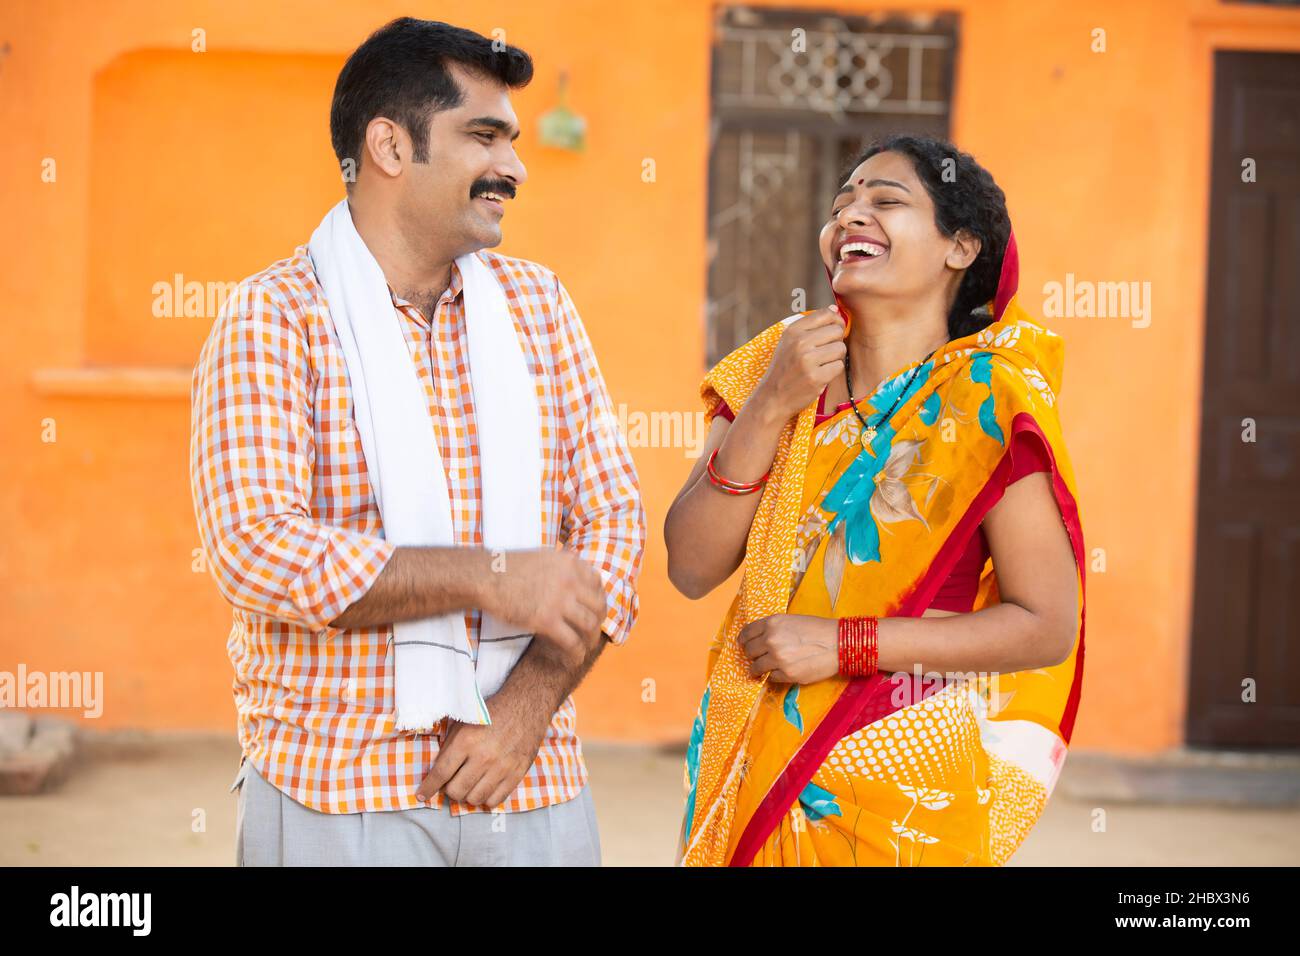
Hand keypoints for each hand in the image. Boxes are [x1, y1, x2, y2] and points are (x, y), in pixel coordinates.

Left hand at [414, 690, 549, 807]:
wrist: (525, 705)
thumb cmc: (491, 713)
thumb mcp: (464, 723)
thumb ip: (449, 747)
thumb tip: (436, 773)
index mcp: (466, 741)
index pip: (440, 773)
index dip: (428, 788)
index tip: (422, 795)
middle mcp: (483, 757)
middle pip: (456, 791)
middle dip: (450, 789)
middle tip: (453, 781)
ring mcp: (502, 767)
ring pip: (475, 799)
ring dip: (468, 794)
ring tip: (471, 783)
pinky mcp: (517, 773)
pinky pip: (495, 800)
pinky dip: (486, 798)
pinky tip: (485, 787)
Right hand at [485, 549, 604, 665]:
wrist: (484, 577)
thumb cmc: (507, 568)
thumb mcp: (542, 558)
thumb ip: (561, 568)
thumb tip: (573, 578)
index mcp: (570, 562)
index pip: (597, 583)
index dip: (598, 598)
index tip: (592, 610)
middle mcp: (570, 580)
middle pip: (598, 605)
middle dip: (598, 621)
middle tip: (592, 632)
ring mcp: (560, 600)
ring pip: (589, 625)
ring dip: (590, 640)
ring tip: (584, 648)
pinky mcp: (547, 620)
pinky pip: (572, 642)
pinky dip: (576, 654)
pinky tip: (573, 660)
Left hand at [739, 613, 838, 683]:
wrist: (838, 643)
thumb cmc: (817, 629)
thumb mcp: (791, 620)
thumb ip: (773, 628)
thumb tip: (759, 639)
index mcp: (772, 623)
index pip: (746, 633)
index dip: (744, 640)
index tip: (744, 644)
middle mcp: (771, 640)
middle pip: (748, 651)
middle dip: (752, 654)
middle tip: (758, 657)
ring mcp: (778, 658)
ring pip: (756, 667)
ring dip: (758, 668)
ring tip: (764, 668)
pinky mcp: (787, 674)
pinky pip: (771, 678)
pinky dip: (774, 675)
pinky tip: (782, 671)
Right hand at [751, 307, 847, 419]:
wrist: (772, 397)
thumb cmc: (785, 368)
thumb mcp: (789, 342)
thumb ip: (811, 325)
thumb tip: (836, 308)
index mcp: (792, 330)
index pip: (826, 314)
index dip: (836, 321)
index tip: (832, 332)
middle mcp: (799, 342)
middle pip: (837, 331)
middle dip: (836, 342)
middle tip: (825, 353)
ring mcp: (807, 360)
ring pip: (840, 349)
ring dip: (835, 358)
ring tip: (822, 364)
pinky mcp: (816, 377)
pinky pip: (839, 366)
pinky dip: (833, 372)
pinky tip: (821, 375)